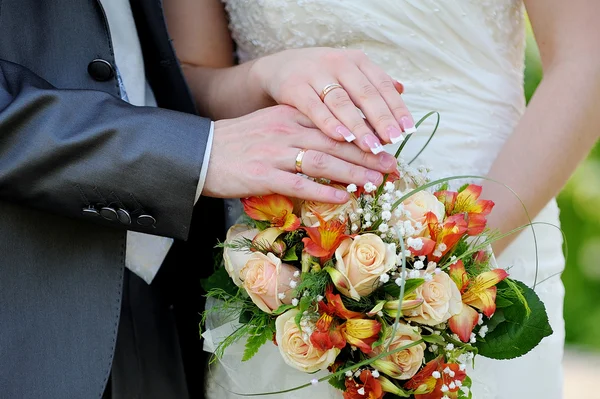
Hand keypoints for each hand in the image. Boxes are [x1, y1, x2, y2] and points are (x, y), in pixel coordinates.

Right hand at [203, 105, 397, 202]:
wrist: (203, 153)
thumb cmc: (240, 142)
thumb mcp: (273, 125)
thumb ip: (301, 130)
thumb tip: (333, 145)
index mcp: (291, 116)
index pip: (335, 125)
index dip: (364, 137)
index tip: (386, 147)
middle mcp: (287, 131)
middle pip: (336, 143)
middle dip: (368, 156)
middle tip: (392, 168)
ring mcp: (275, 154)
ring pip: (323, 163)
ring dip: (353, 174)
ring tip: (376, 184)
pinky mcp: (264, 176)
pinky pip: (301, 185)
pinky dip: (324, 192)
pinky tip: (343, 198)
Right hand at [249, 47, 413, 153]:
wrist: (276, 68)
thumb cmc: (318, 77)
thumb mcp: (344, 73)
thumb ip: (370, 83)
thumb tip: (401, 89)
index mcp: (354, 61)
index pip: (381, 85)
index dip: (395, 107)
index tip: (407, 130)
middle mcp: (336, 64)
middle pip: (364, 94)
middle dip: (381, 119)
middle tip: (393, 141)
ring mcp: (313, 76)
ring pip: (341, 103)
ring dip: (358, 126)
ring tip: (371, 146)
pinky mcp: (293, 89)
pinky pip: (314, 108)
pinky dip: (329, 123)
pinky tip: (341, 138)